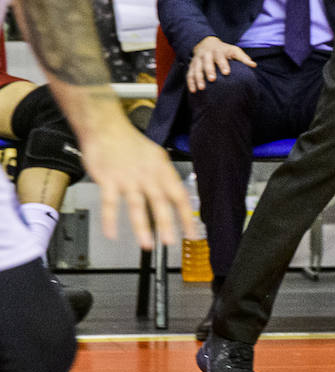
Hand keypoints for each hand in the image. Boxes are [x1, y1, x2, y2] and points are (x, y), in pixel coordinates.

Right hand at [80, 116, 194, 249]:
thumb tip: (177, 199)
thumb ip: (164, 179)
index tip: (192, 233)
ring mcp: (127, 178)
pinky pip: (109, 203)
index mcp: (162, 170)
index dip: (187, 216)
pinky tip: (111, 234)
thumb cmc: (130, 144)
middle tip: (171, 242)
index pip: (179, 196)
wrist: (105, 127)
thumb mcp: (156, 157)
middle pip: (160, 202)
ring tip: (146, 244)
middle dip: (167, 224)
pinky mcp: (108, 180)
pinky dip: (109, 219)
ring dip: (142, 226)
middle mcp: (147, 175)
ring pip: (137, 205)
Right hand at [187, 35, 255, 91]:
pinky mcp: (192, 65)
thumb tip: (254, 65)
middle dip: (209, 70)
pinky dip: (190, 82)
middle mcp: (206, 55)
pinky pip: (189, 74)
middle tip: (212, 79)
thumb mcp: (234, 51)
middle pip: (207, 62)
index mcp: (218, 51)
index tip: (226, 72)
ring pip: (196, 69)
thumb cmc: (224, 50)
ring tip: (201, 88)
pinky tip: (193, 91)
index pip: (220, 57)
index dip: (223, 64)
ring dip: (198, 78)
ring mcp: (198, 60)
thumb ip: (243, 58)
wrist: (207, 43)